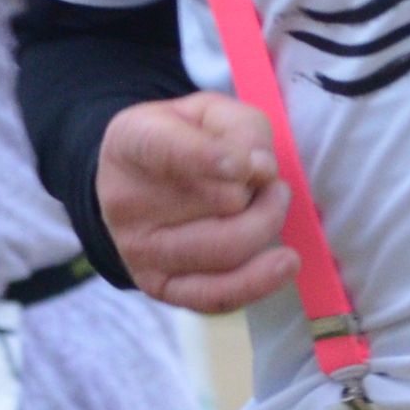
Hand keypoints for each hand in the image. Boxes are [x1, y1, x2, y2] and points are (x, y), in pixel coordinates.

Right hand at [94, 94, 298, 313]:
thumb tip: (261, 172)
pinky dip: (258, 281)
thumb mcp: (209, 113)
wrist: (135, 183)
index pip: (166, 149)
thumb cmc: (184, 140)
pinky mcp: (157, 286)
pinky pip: (215, 295)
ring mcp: (138, 249)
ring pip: (229, 248)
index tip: (245, 166)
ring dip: (266, 223)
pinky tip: (284, 263)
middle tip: (266, 181)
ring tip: (271, 204)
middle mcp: (125, 200)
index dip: (208, 158)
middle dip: (260, 191)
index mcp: (131, 141)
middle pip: (222, 202)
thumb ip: (241, 129)